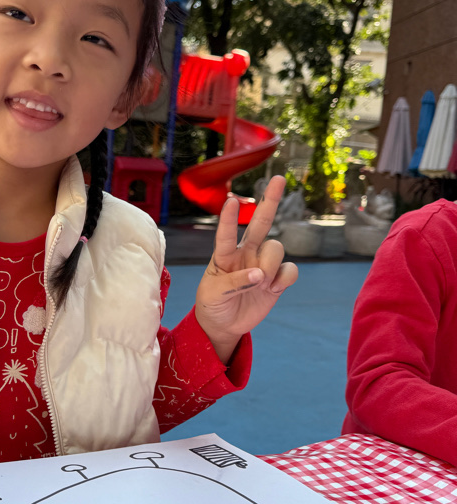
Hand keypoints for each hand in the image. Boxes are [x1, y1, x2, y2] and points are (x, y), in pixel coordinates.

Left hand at [195, 176, 297, 361]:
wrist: (224, 324)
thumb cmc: (212, 303)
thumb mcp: (214, 294)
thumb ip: (234, 282)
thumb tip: (260, 275)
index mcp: (224, 255)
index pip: (226, 233)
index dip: (229, 219)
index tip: (231, 201)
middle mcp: (245, 253)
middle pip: (260, 223)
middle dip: (270, 201)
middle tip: (279, 179)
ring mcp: (262, 264)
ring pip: (276, 248)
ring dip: (271, 264)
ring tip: (262, 284)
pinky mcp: (276, 280)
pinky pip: (290, 269)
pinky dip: (284, 278)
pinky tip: (273, 289)